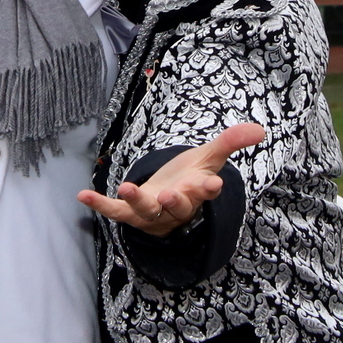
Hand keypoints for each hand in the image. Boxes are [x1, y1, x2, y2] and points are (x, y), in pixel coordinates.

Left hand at [77, 123, 264, 237]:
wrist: (167, 198)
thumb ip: (231, 142)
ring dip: (137, 201)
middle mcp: (174, 206)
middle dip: (175, 200)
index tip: (213, 182)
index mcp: (196, 192)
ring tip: (128, 187)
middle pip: (177, 207)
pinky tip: (83, 195)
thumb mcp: (208, 157)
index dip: (207, 188)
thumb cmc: (190, 177)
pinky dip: (100, 205)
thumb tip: (259, 129)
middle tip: (171, 192)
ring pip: (146, 211)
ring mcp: (151, 212)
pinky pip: (115, 212)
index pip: (205, 192)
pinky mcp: (130, 213)